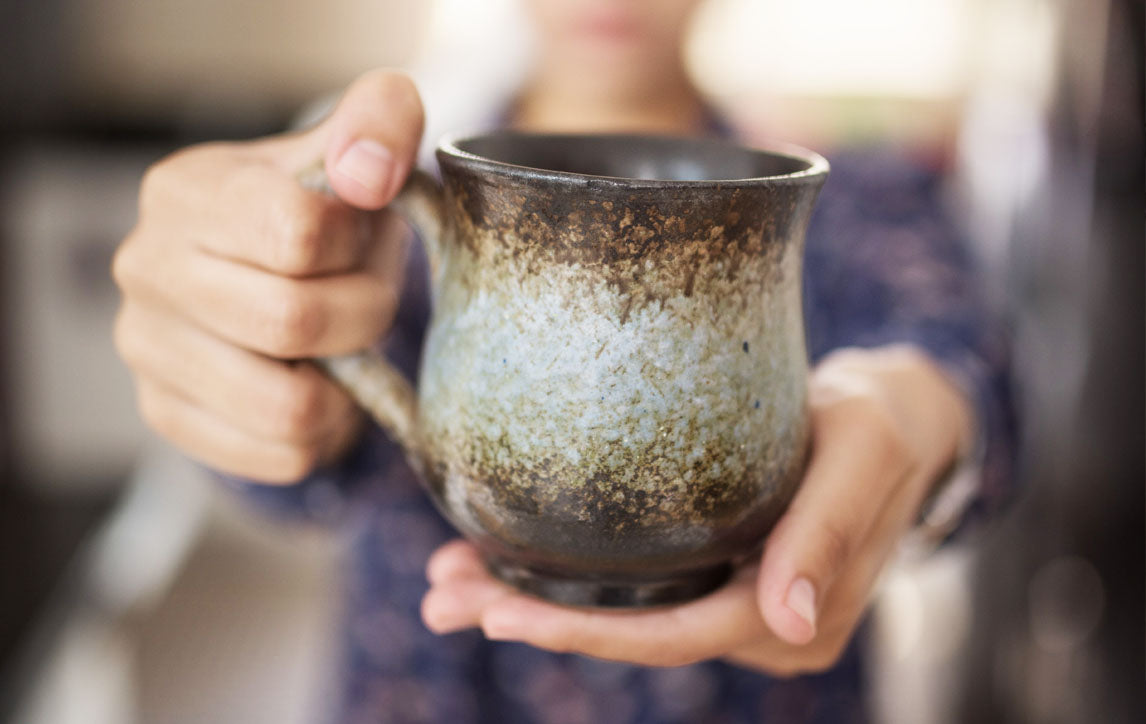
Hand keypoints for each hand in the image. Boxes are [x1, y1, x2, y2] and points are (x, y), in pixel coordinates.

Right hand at [113, 70, 424, 482]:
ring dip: (344, 385)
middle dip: (362, 316)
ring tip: (339, 348)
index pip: (297, 232)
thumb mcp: (362, 154)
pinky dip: (321, 432)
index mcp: (188, 190)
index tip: (358, 238)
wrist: (283, 279)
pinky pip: (278, 456)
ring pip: (287, 406)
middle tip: (364, 301)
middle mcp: (147, 267)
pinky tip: (313, 385)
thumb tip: (371, 170)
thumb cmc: (327, 216)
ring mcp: (146, 347)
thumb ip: (380, 125)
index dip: (357, 245)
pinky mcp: (167, 415)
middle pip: (294, 322)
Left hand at [420, 345, 971, 674]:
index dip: (585, 633)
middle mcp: (760, 627)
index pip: (674, 637)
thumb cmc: (881, 424)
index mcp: (796, 618)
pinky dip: (566, 580)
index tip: (498, 613)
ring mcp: (735, 606)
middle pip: (632, 636)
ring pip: (623, 618)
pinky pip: (635, 590)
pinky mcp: (716, 576)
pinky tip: (501, 560)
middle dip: (533, 621)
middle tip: (441, 596)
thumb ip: (827, 532)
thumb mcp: (863, 453)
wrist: (897, 417)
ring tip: (447, 580)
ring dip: (533, 604)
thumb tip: (792, 621)